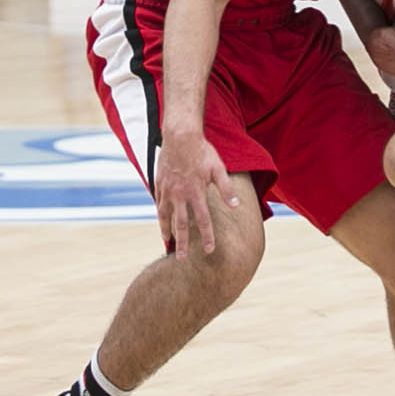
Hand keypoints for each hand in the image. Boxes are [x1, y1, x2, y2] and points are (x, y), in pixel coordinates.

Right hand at [153, 129, 238, 256]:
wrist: (179, 136)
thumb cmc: (202, 151)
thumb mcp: (218, 168)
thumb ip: (226, 189)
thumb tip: (236, 206)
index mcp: (196, 192)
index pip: (203, 221)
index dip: (207, 237)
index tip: (209, 250)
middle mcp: (180, 195)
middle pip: (181, 225)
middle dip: (182, 244)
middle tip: (181, 259)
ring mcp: (167, 190)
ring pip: (165, 216)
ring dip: (167, 231)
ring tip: (167, 243)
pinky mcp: (159, 184)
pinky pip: (158, 203)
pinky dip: (160, 214)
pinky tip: (162, 220)